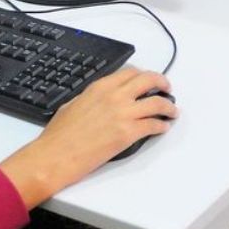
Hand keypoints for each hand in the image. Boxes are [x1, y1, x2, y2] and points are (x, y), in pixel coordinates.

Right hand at [0, 68, 176, 208]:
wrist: (56, 155)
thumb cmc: (59, 135)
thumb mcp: (73, 104)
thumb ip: (91, 98)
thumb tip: (100, 100)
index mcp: (100, 87)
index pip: (130, 73)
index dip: (144, 75)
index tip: (149, 80)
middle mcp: (114, 96)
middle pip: (148, 80)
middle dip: (162, 83)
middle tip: (167, 89)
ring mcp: (123, 114)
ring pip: (157, 103)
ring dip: (168, 106)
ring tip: (172, 110)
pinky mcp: (128, 134)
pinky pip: (154, 125)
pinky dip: (162, 126)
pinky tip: (163, 127)